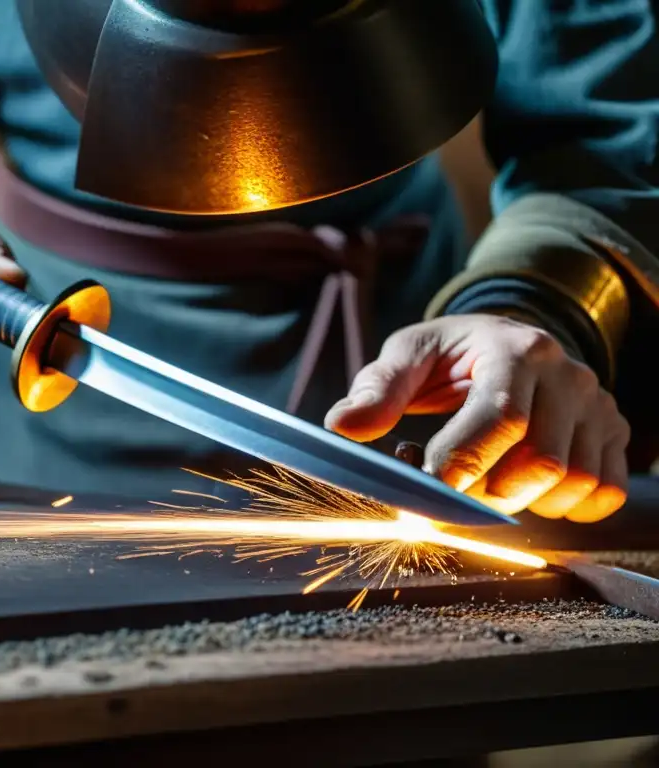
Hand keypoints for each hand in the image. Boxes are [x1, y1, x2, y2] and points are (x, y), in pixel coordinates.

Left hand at [324, 314, 630, 522]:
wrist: (504, 340)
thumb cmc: (450, 354)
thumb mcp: (408, 356)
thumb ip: (377, 390)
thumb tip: (341, 426)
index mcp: (515, 350)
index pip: (501, 418)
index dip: (463, 464)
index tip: (428, 494)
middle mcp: (567, 375)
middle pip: (541, 461)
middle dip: (486, 492)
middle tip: (449, 490)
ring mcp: (596, 405)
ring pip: (575, 482)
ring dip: (523, 502)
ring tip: (485, 480)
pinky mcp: (612, 432)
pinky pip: (604, 491)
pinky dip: (567, 507)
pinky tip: (528, 490)